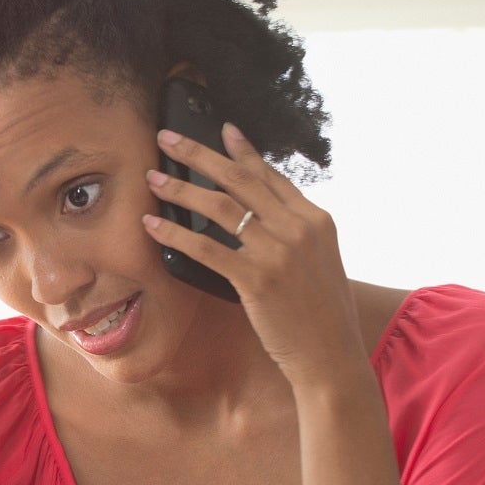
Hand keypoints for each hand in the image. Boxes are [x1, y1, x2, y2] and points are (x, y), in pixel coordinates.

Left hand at [142, 124, 366, 390]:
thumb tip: (265, 218)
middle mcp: (298, 228)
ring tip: (153, 179)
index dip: (243, 151)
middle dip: (199, 154)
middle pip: (240, 180)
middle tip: (168, 137)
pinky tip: (154, 225)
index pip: (271, 175)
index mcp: (316, 219)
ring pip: (220, 207)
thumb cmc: (321, 315)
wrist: (331, 354)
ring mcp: (278, 252)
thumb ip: (296, 235)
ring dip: (181, 189)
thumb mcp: (319, 263)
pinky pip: (207, 248)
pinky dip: (176, 234)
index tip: (222, 130)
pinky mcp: (257, 279)